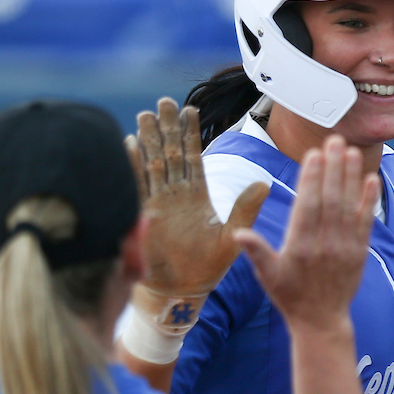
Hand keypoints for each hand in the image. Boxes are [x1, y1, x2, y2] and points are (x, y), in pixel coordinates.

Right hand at [127, 97, 267, 297]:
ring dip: (148, 140)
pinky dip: (131, 165)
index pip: (193, 157)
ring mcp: (157, 203)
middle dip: (166, 128)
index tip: (190, 109)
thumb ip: (245, 209)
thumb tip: (264, 182)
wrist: (181, 291)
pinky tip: (128, 144)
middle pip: (169, 153)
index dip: (191, 134)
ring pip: (151, 164)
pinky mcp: (142, 215)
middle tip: (163, 102)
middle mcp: (175, 194)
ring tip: (145, 115)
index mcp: (196, 195)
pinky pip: (136, 185)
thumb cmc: (207, 267)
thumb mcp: (232, 236)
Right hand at [235, 136, 378, 332]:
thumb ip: (256, 252)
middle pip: (330, 199)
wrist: (320, 321)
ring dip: (350, 177)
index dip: (311, 179)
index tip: (314, 155)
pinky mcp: (359, 251)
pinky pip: (366, 221)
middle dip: (332, 168)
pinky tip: (371, 179)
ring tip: (350, 151)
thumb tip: (238, 234)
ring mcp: (344, 247)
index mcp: (299, 247)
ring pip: (349, 206)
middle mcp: (324, 244)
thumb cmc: (289, 295)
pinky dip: (369, 200)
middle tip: (334, 141)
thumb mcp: (267, 276)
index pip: (307, 206)